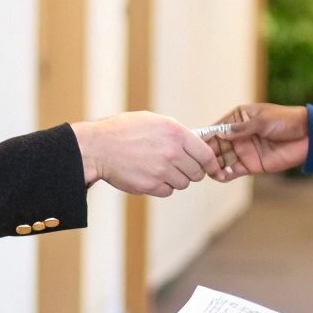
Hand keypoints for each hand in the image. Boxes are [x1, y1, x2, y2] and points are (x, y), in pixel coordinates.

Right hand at [70, 112, 220, 196]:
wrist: (98, 147)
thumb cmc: (123, 131)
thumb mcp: (153, 121)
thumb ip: (176, 133)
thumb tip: (194, 144)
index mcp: (175, 132)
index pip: (206, 154)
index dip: (212, 164)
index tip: (213, 169)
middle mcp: (172, 152)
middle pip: (197, 172)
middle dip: (191, 172)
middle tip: (178, 167)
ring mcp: (162, 170)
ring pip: (183, 183)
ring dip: (174, 179)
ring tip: (158, 169)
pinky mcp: (151, 185)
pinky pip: (167, 191)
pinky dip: (161, 187)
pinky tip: (149, 176)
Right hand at [206, 103, 308, 178]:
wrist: (309, 136)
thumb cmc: (286, 121)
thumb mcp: (263, 120)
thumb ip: (241, 129)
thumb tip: (221, 134)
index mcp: (238, 119)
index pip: (216, 129)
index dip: (204, 136)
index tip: (192, 144)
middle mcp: (237, 135)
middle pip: (215, 146)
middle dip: (205, 154)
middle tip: (196, 161)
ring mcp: (243, 151)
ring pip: (222, 160)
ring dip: (213, 166)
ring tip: (207, 171)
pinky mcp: (251, 165)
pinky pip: (233, 171)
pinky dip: (225, 174)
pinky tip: (219, 175)